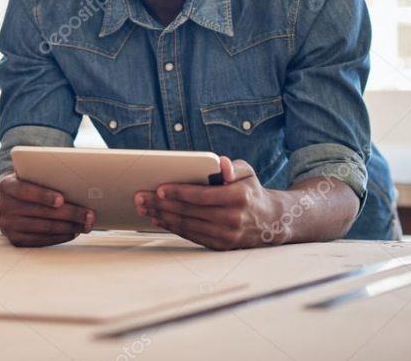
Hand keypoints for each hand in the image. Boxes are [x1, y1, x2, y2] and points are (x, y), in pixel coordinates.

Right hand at [0, 173, 93, 246]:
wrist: (4, 200)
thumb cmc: (25, 183)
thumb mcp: (27, 174)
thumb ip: (42, 175)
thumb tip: (74, 182)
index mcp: (6, 186)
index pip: (25, 190)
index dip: (43, 195)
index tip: (62, 199)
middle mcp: (3, 206)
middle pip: (41, 212)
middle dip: (69, 213)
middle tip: (89, 214)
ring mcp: (7, 225)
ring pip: (44, 228)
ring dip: (69, 227)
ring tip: (86, 224)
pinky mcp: (14, 240)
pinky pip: (41, 240)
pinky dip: (60, 237)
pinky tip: (73, 232)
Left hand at [133, 156, 280, 249]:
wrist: (269, 221)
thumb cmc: (250, 191)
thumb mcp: (247, 172)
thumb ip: (232, 166)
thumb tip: (221, 164)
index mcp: (238, 197)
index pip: (202, 195)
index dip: (178, 193)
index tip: (159, 189)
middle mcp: (232, 218)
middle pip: (189, 211)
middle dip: (161, 204)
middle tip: (141, 198)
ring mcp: (226, 235)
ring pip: (187, 225)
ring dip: (162, 216)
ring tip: (144, 208)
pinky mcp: (220, 246)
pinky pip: (191, 236)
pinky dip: (172, 228)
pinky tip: (159, 219)